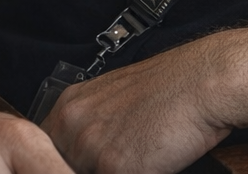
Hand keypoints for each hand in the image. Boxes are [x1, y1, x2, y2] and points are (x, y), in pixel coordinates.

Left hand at [41, 39, 234, 173]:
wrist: (200, 83)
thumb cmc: (167, 89)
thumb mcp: (113, 99)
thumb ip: (90, 125)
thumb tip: (80, 154)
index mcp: (69, 106)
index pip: (47, 150)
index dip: (64, 162)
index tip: (78, 163)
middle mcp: (74, 125)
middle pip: (64, 166)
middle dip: (86, 168)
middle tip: (115, 162)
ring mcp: (92, 147)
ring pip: (86, 173)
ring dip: (109, 172)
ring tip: (138, 159)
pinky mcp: (116, 167)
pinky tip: (150, 165)